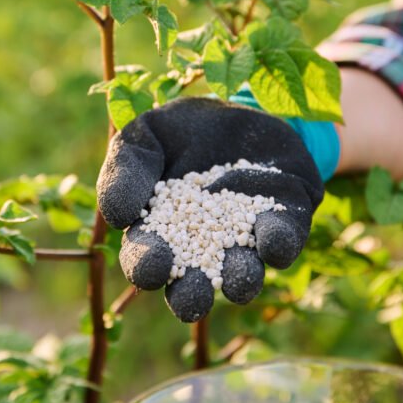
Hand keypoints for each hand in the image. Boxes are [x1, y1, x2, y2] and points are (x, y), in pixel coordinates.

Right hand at [97, 97, 325, 321]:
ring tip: (237, 275)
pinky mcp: (284, 221)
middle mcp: (203, 250)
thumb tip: (118, 217)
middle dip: (193, 295)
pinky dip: (279, 243)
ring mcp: (246, 240)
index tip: (153, 265)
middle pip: (194, 287)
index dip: (148, 267)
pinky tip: (271, 241)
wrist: (240, 106)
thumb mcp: (145, 137)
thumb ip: (125, 171)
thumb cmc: (181, 130)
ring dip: (241, 278)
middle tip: (194, 295)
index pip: (147, 262)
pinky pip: (284, 241)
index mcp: (159, 235)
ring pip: (243, 275)